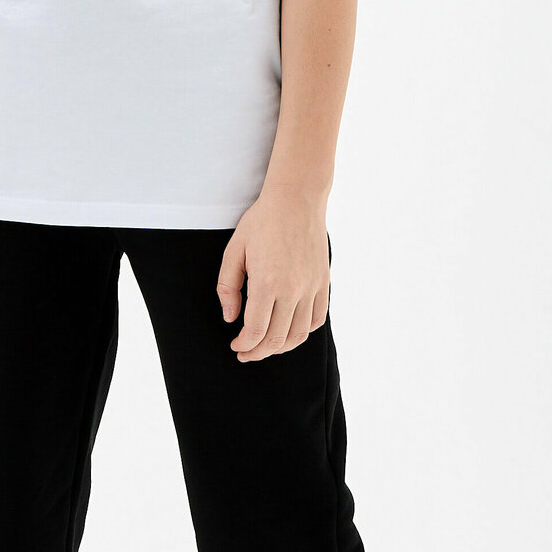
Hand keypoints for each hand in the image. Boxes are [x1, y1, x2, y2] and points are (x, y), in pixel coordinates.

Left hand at [217, 188, 330, 360]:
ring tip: (267, 347)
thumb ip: (228, 286)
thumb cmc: (262, 222)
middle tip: (246, 353)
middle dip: (259, 352)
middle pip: (277, 338)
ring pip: (299, 334)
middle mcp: (292, 289)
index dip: (244, 345)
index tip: (236, 345)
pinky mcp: (323, 282)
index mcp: (266, 282)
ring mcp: (311, 287)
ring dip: (281, 347)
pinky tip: (289, 330)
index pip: (256, 331)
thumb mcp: (234, 250)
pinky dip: (303, 332)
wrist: (297, 199)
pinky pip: (316, 319)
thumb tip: (231, 318)